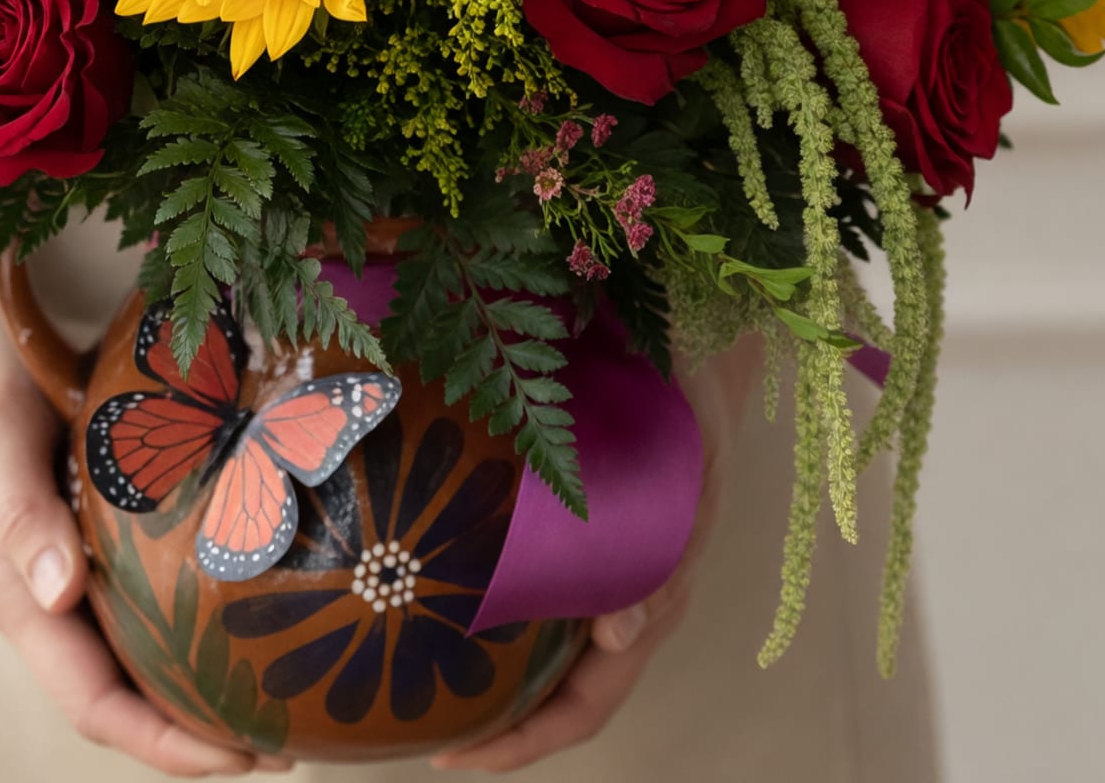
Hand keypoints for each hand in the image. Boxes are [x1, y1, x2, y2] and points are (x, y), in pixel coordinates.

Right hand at [0, 251, 287, 776]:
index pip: (94, 703)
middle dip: (200, 733)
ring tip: (286, 692)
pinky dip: (196, 618)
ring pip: (140, 654)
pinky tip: (252, 605)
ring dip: (203, 684)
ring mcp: (69, 568)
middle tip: (291, 742)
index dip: (165, 745)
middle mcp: (45, 597)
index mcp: (14, 594)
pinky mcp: (94, 532)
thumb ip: (19, 512)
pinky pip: (147, 598)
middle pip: (126, 696)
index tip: (243, 759)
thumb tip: (57, 597)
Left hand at [429, 338, 756, 773]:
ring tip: (415, 684)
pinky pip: (532, 595)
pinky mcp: (576, 539)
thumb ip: (663, 559)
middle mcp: (620, 601)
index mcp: (648, 602)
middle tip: (424, 740)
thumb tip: (622, 634)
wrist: (690, 360)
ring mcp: (598, 574)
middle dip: (497, 728)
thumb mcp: (687, 482)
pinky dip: (490, 614)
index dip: (527, 740)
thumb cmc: (688, 421)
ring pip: (541, 651)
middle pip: (557, 694)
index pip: (587, 704)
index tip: (458, 757)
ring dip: (491, 678)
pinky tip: (434, 597)